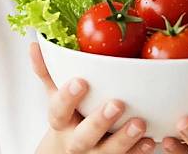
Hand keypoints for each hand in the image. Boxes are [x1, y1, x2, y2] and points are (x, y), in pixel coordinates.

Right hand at [29, 42, 155, 152]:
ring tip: (139, 123)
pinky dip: (138, 151)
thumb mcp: (54, 95)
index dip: (68, 97)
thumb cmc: (66, 117)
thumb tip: (36, 44)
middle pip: (84, 136)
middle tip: (117, 104)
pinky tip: (151, 141)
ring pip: (108, 152)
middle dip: (100, 122)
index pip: (59, 110)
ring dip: (124, 139)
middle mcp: (76, 141)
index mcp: (61, 121)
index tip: (80, 81)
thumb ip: (47, 71)